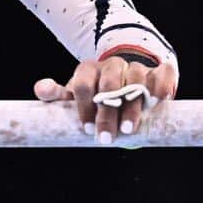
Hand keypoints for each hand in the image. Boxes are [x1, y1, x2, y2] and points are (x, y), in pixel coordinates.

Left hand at [33, 56, 179, 143]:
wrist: (125, 82)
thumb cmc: (95, 95)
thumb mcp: (74, 96)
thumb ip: (57, 95)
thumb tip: (41, 89)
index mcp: (88, 70)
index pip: (83, 83)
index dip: (84, 107)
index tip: (86, 129)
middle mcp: (112, 65)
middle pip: (108, 84)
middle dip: (107, 112)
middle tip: (106, 137)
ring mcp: (136, 66)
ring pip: (135, 78)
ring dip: (132, 105)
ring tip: (129, 129)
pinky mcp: (157, 72)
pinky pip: (161, 73)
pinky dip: (160, 86)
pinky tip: (158, 101)